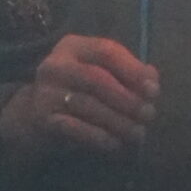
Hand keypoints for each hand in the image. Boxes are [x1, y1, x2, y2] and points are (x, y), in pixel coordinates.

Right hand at [0, 33, 156, 158]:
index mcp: (73, 47)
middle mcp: (55, 65)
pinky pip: (74, 127)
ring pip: (87, 105)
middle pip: (96, 79)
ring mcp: (46, 91)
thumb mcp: (101, 73)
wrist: (36, 114)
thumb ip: (128, 73)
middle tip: (148, 115)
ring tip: (137, 133)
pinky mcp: (42, 117)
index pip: (106, 51)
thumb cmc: (79, 90)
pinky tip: (115, 143)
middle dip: (127, 99)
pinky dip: (98, 137)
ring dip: (118, 121)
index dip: (133, 70)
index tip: (154, 91)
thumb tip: (152, 80)